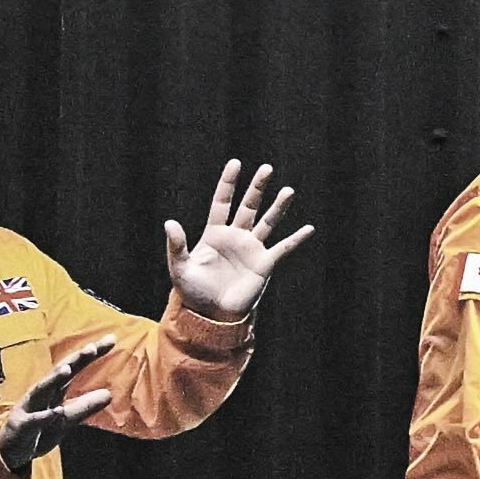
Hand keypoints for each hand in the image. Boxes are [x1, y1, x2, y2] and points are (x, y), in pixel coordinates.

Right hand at [0, 332, 121, 466]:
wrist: (9, 452)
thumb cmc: (38, 431)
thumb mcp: (65, 419)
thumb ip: (84, 406)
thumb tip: (108, 394)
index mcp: (54, 391)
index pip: (74, 368)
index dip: (90, 355)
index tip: (111, 339)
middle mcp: (41, 394)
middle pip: (59, 373)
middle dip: (74, 360)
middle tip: (92, 348)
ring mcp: (29, 408)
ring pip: (41, 390)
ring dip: (53, 379)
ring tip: (67, 369)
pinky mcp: (21, 426)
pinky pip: (34, 420)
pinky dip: (44, 416)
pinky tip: (56, 412)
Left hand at [164, 159, 313, 320]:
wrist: (212, 315)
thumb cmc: (193, 292)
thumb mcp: (179, 267)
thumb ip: (176, 245)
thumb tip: (170, 222)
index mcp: (214, 234)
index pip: (222, 202)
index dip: (228, 183)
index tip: (236, 164)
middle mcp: (236, 237)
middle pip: (249, 206)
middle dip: (257, 187)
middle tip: (267, 168)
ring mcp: (252, 249)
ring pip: (267, 222)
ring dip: (279, 207)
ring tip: (289, 191)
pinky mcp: (264, 264)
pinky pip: (283, 248)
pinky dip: (296, 239)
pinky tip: (309, 229)